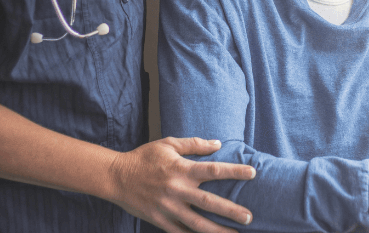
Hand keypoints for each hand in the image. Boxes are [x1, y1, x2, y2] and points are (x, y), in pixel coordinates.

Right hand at [107, 136, 255, 232]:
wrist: (116, 177)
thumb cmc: (144, 157)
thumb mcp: (168, 144)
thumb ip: (194, 144)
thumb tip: (217, 144)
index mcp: (181, 169)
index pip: (214, 170)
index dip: (235, 172)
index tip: (253, 173)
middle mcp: (177, 190)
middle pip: (209, 202)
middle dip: (230, 211)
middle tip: (249, 217)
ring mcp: (168, 208)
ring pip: (197, 224)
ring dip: (217, 231)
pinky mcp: (159, 220)